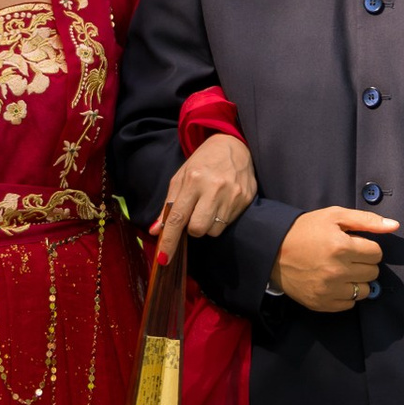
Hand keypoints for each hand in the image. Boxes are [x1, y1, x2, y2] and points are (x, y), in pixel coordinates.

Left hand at [151, 133, 256, 264]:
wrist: (234, 146)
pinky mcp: (247, 199)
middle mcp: (214, 189)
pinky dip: (221, 219)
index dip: (169, 241)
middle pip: (198, 230)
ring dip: (208, 225)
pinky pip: (228, 223)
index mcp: (193, 181)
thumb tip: (156, 231)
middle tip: (194, 214)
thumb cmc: (202, 163)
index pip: (177, 218)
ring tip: (210, 206)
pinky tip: (222, 203)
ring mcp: (233, 195)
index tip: (164, 259)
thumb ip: (168, 205)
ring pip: (214, 230)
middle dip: (192, 229)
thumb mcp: (180, 178)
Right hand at [272, 207, 396, 312]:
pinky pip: (349, 304)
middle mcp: (337, 271)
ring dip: (358, 280)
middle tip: (347, 257)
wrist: (273, 251)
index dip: (367, 247)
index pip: (376, 253)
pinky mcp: (321, 303)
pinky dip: (346, 294)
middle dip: (364, 263)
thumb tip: (395, 226)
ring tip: (342, 271)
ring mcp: (329, 290)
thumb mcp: (334, 216)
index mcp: (341, 247)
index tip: (354, 245)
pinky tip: (334, 283)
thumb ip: (366, 220)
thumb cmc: (306, 230)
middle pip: (372, 272)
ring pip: (364, 291)